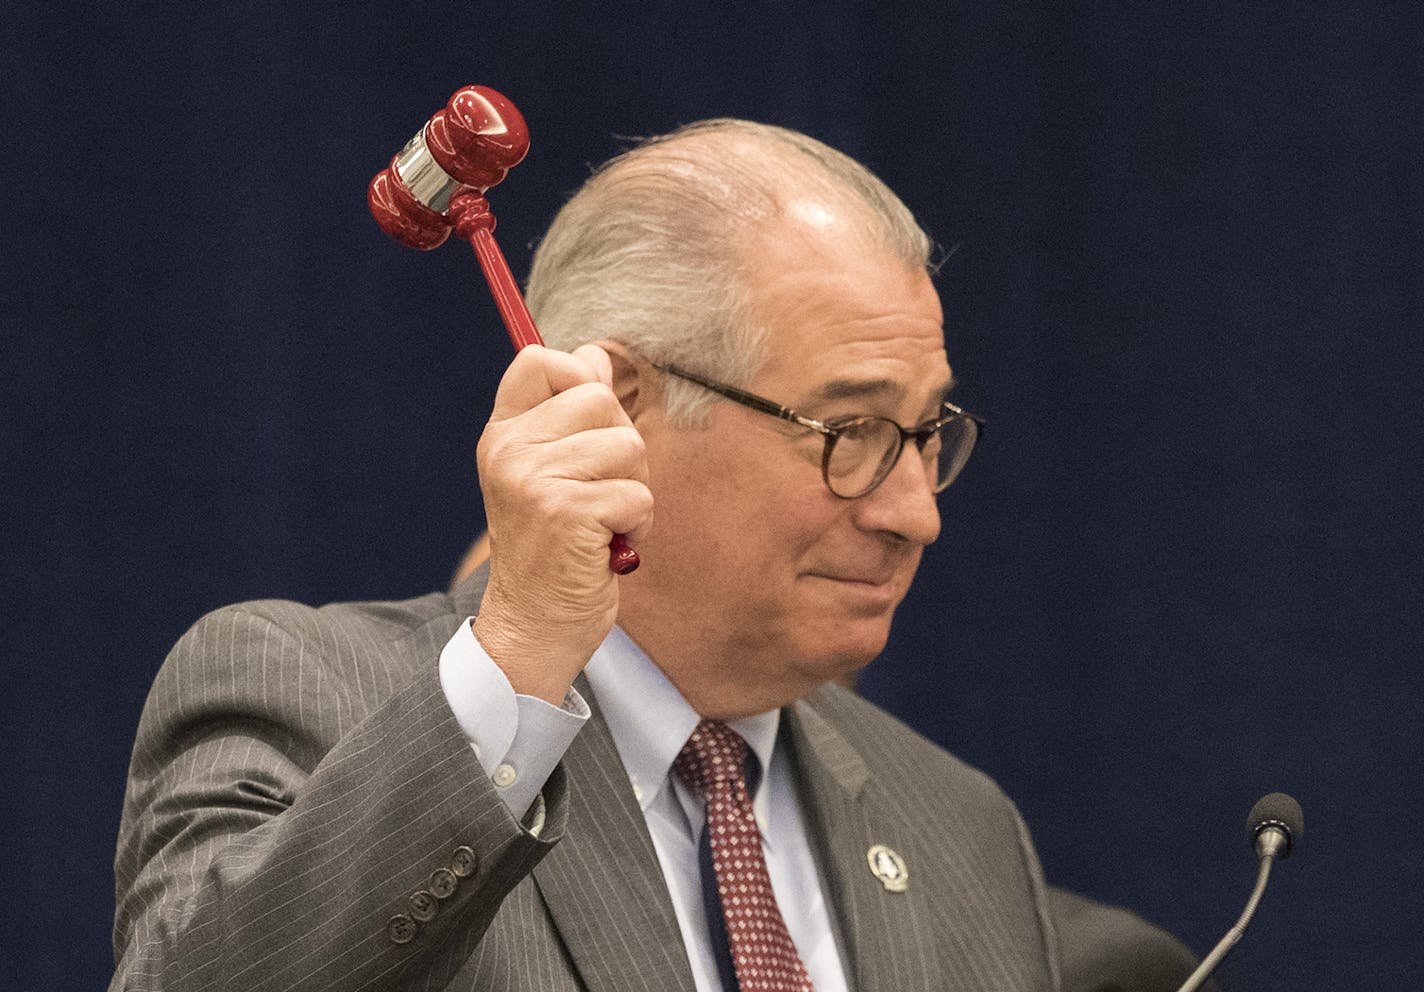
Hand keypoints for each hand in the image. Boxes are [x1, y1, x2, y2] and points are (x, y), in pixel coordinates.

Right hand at [472, 344, 652, 702]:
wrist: (533, 624)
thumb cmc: (553, 547)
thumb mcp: (549, 472)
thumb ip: (571, 415)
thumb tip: (596, 355)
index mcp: (502, 435)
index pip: (538, 360)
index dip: (580, 376)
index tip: (590, 422)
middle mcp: (510, 451)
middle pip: (599, 398)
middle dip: (620, 445)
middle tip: (599, 489)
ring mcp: (534, 480)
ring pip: (628, 445)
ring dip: (633, 489)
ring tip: (604, 521)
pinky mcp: (567, 513)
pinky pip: (637, 493)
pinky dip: (637, 524)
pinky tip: (609, 545)